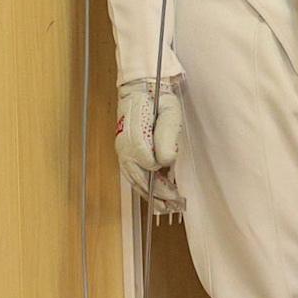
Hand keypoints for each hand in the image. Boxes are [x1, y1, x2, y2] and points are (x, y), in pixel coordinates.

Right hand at [114, 78, 183, 214]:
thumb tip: (166, 161)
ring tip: (164, 208)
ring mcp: (122, 151)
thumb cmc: (158, 99)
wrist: (141, 89)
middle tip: (175, 205)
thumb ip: (167, 136)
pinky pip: (132, 175)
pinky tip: (153, 198)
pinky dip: (142, 188)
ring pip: (134, 179)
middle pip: (139, 177)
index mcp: (135, 137)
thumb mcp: (169, 113)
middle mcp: (124, 148)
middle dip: (157, 193)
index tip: (174, 184)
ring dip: (150, 195)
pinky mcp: (124, 153)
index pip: (148, 164)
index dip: (162, 175)